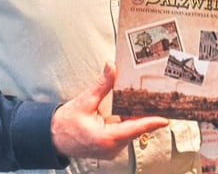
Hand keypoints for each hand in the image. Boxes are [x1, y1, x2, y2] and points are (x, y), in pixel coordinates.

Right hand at [51, 62, 169, 159]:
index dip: (150, 123)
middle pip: (135, 130)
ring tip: (148, 103)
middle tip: (158, 100)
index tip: (164, 118)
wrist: (52, 138)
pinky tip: (133, 112)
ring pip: (130, 134)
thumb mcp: (84, 101)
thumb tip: (111, 67)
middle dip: (145, 116)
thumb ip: (101, 85)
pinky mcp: (109, 149)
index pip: (133, 129)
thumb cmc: (65, 123)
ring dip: (137, 119)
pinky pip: (124, 136)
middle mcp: (111, 148)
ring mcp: (110, 150)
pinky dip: (129, 124)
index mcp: (105, 138)